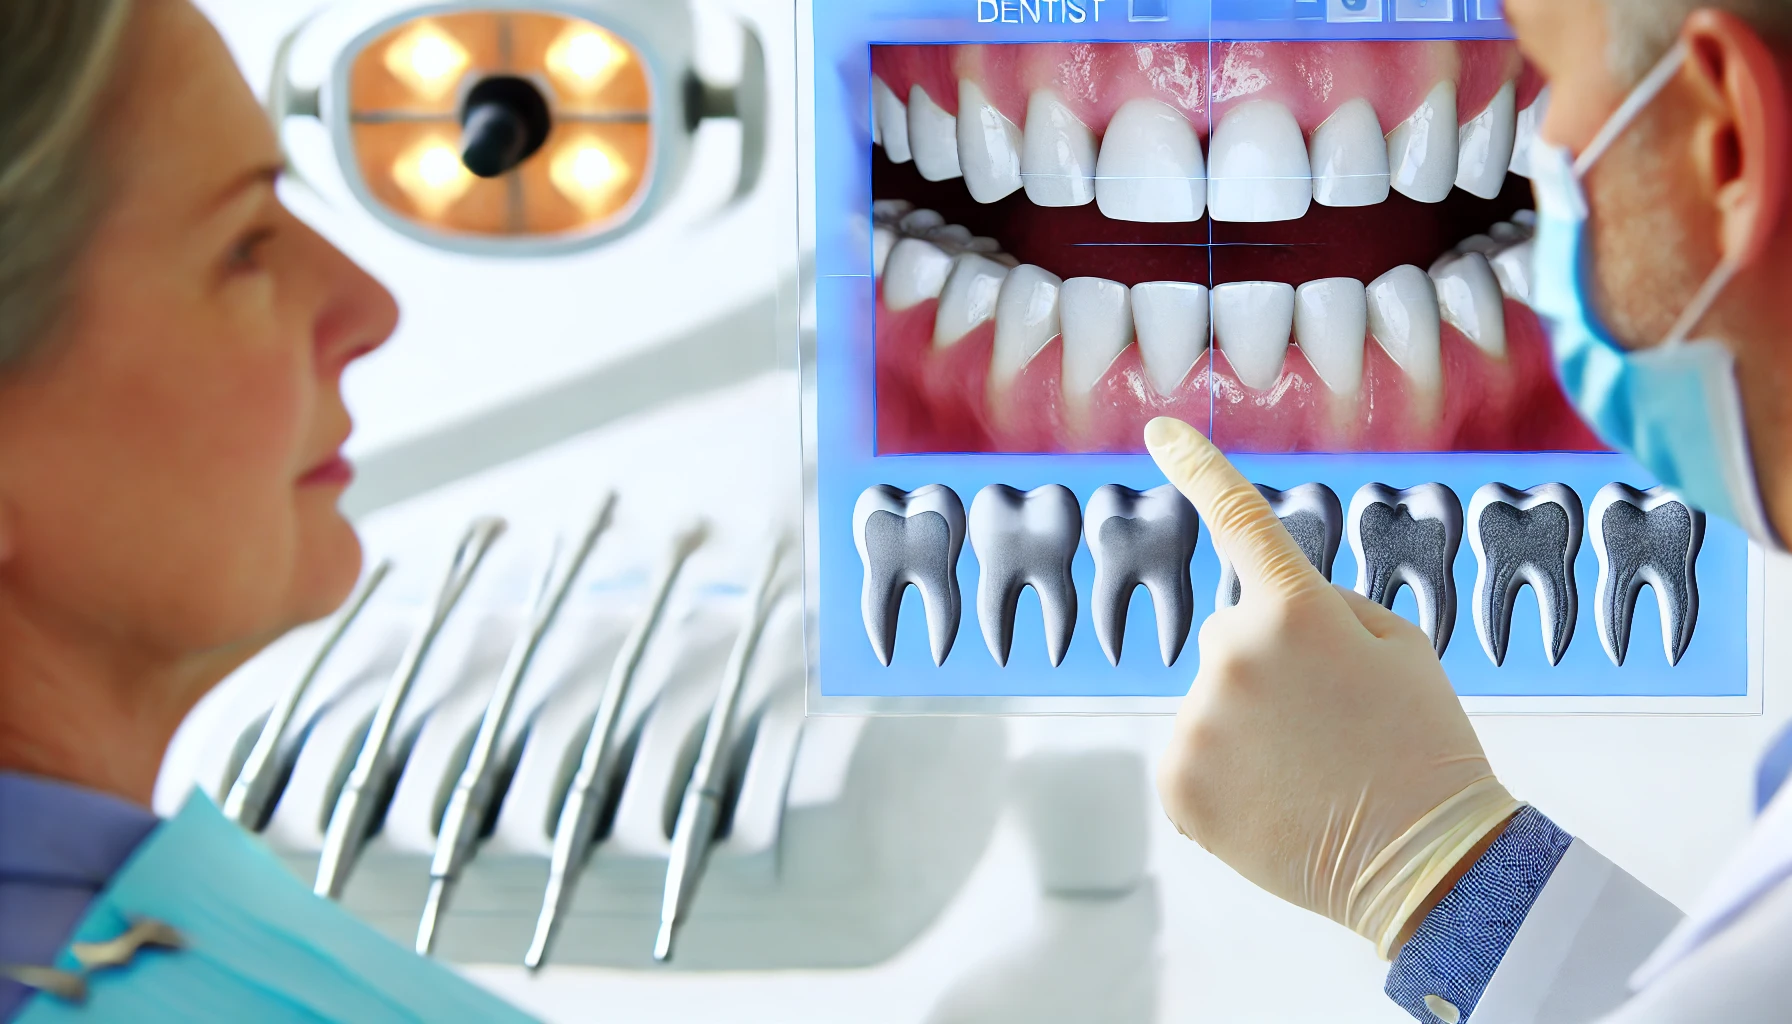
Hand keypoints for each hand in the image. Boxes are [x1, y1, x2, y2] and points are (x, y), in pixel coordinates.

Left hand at [1143, 417, 1521, 957]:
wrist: (1426, 861)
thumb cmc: (1423, 743)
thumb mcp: (1399, 644)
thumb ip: (1320, 606)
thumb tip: (1254, 610)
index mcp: (1296, 607)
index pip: (1238, 515)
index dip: (1196, 465)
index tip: (1158, 430)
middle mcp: (1233, 651)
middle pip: (1232, 633)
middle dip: (1270, 663)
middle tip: (1331, 720)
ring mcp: (1199, 718)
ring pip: (1214, 697)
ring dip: (1249, 722)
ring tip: (1311, 769)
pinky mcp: (1177, 778)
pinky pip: (1195, 753)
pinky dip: (1227, 773)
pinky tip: (1276, 799)